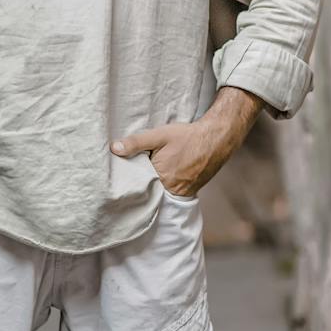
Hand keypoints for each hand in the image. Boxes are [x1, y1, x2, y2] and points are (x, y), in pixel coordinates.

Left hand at [112, 87, 263, 196]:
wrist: (216, 139)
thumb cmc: (187, 136)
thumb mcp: (159, 135)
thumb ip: (136, 143)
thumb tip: (114, 149)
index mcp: (160, 177)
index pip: (137, 185)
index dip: (129, 181)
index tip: (119, 177)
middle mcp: (171, 190)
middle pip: (148, 192)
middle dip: (140, 186)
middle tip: (129, 178)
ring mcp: (181, 193)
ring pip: (159, 194)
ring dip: (152, 188)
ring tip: (146, 178)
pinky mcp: (189, 192)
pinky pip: (171, 194)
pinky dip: (164, 189)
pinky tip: (162, 179)